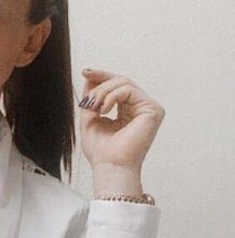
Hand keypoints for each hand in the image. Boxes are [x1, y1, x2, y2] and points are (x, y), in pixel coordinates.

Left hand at [79, 69, 164, 195]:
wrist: (109, 166)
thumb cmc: (101, 150)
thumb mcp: (90, 118)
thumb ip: (91, 98)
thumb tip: (90, 77)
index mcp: (127, 111)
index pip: (117, 86)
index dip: (101, 76)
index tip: (85, 71)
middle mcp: (140, 108)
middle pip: (121, 80)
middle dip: (100, 84)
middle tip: (87, 99)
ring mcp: (148, 108)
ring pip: (123, 82)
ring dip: (103, 92)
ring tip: (94, 107)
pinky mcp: (153, 110)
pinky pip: (128, 90)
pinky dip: (111, 96)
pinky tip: (103, 109)